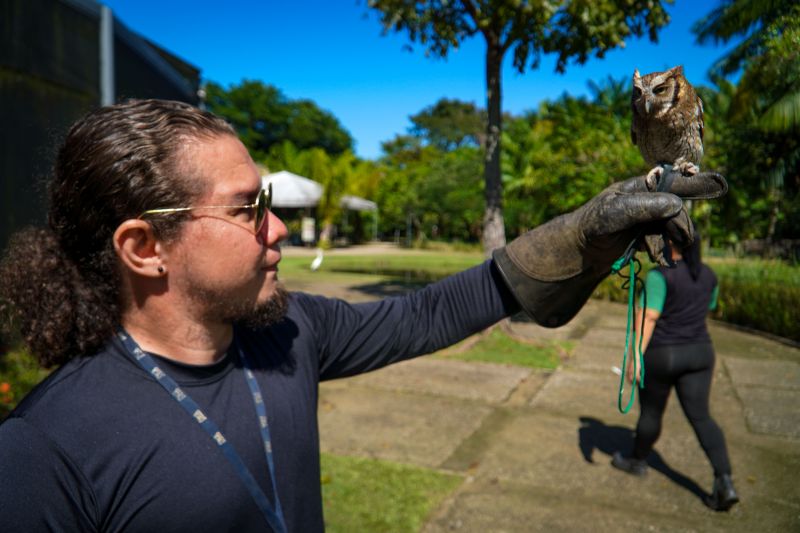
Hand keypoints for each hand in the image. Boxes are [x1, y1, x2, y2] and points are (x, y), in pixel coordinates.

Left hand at [493, 169, 726, 326]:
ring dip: (672, 244)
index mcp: (639, 186)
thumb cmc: (590, 228)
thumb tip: (677, 206)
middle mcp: (645, 199)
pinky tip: (657, 261)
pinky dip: (665, 251)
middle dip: (680, 229)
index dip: (696, 183)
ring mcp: (645, 218)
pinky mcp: (642, 236)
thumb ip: (647, 207)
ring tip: (661, 259)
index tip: (719, 186)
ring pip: (673, 229)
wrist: (573, 253)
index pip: (674, 181)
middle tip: (681, 249)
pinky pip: (665, 241)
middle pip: (678, 210)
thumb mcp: (616, 214)